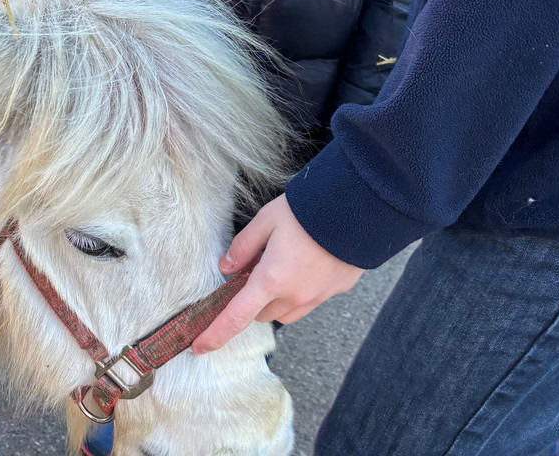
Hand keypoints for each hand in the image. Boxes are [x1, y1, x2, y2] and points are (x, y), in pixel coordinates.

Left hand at [192, 194, 363, 353]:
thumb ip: (243, 246)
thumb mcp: (266, 220)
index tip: (199, 347)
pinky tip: (305, 265)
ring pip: (285, 313)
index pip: (236, 317)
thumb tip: (226, 268)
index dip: (215, 334)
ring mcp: (318, 297)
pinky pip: (309, 302)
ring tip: (281, 265)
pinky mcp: (336, 292)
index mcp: (271, 280)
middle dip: (251, 299)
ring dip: (275, 299)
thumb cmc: (308, 211)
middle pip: (261, 313)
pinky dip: (299, 292)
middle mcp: (294, 296)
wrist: (359, 210)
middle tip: (254, 269)